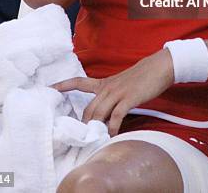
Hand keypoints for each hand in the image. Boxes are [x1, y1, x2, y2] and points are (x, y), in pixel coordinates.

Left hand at [52, 49, 173, 135]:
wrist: (157, 67)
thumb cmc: (141, 77)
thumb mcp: (121, 84)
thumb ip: (111, 97)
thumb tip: (105, 115)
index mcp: (104, 83)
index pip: (79, 82)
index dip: (63, 85)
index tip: (50, 88)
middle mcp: (107, 88)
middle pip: (88, 108)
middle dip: (84, 124)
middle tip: (83, 137)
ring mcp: (117, 93)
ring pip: (98, 113)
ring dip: (96, 128)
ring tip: (95, 139)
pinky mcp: (128, 99)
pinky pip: (116, 116)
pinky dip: (112, 127)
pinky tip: (112, 134)